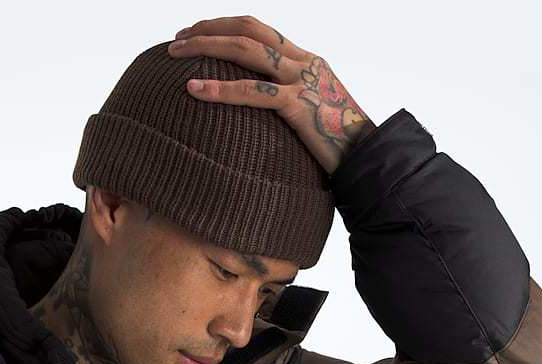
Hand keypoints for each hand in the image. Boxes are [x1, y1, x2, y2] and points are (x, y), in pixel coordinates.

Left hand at [167, 15, 375, 175]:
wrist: (367, 159)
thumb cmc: (336, 145)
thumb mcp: (309, 114)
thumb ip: (285, 103)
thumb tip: (258, 113)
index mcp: (305, 60)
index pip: (259, 29)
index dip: (224, 26)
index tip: (195, 34)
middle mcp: (303, 62)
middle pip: (248, 30)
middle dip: (208, 29)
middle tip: (176, 40)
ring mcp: (302, 81)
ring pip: (247, 50)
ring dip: (205, 47)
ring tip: (175, 54)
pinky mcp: (299, 106)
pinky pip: (253, 92)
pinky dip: (220, 89)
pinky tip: (194, 89)